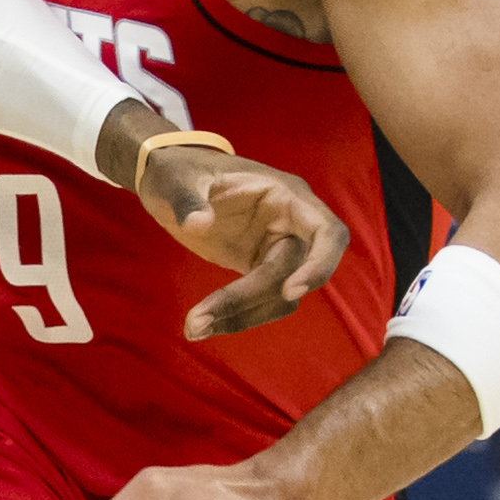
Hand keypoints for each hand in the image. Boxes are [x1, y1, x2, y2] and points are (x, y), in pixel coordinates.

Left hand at [130, 145, 350, 339]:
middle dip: (250, 300)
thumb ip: (187, 198)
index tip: (290, 291)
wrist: (172, 182)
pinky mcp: (259, 266)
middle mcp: (290, 224)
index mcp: (285, 195)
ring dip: (241, 317)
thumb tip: (197, 223)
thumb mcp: (176, 179)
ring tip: (193, 328)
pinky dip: (235, 317)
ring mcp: (276, 247)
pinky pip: (261, 300)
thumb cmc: (179, 171)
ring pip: (279, 297)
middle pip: (293, 274)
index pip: (327, 232)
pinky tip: (200, 326)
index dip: (320, 264)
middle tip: (197, 322)